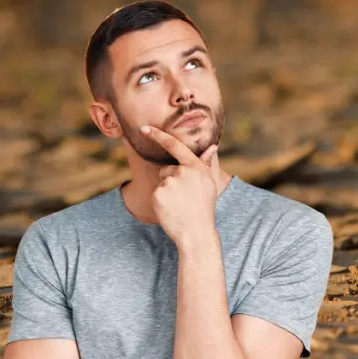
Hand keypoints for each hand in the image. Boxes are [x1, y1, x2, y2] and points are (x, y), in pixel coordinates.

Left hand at [142, 125, 219, 243]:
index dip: (158, 135)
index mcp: (196, 167)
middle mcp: (183, 171)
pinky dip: (161, 200)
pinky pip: (156, 192)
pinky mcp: (159, 193)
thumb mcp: (209, 184)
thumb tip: (212, 147)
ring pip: (162, 181)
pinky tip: (171, 208)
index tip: (145, 128)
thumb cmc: (204, 207)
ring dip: (167, 191)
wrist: (196, 231)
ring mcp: (170, 182)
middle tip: (184, 197)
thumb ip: (206, 164)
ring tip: (179, 204)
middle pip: (167, 169)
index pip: (175, 146)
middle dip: (171, 180)